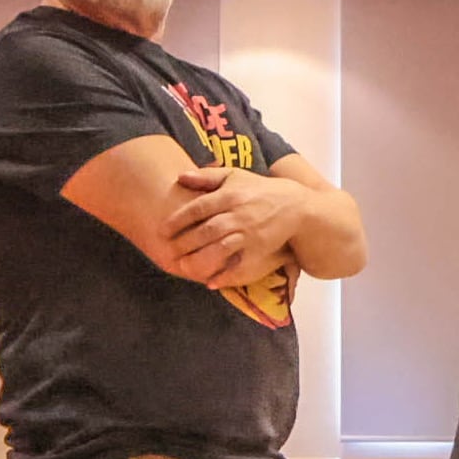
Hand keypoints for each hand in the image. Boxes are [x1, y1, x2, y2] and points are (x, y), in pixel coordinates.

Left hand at [163, 167, 307, 287]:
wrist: (296, 207)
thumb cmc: (260, 190)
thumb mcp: (235, 176)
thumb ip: (207, 176)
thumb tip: (180, 176)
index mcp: (230, 196)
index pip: (199, 208)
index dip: (178, 220)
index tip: (162, 230)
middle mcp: (239, 215)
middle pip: (207, 231)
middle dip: (185, 242)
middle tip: (168, 250)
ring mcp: (250, 235)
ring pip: (221, 249)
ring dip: (200, 260)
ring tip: (183, 267)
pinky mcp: (261, 252)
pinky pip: (241, 267)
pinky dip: (225, 276)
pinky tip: (210, 282)